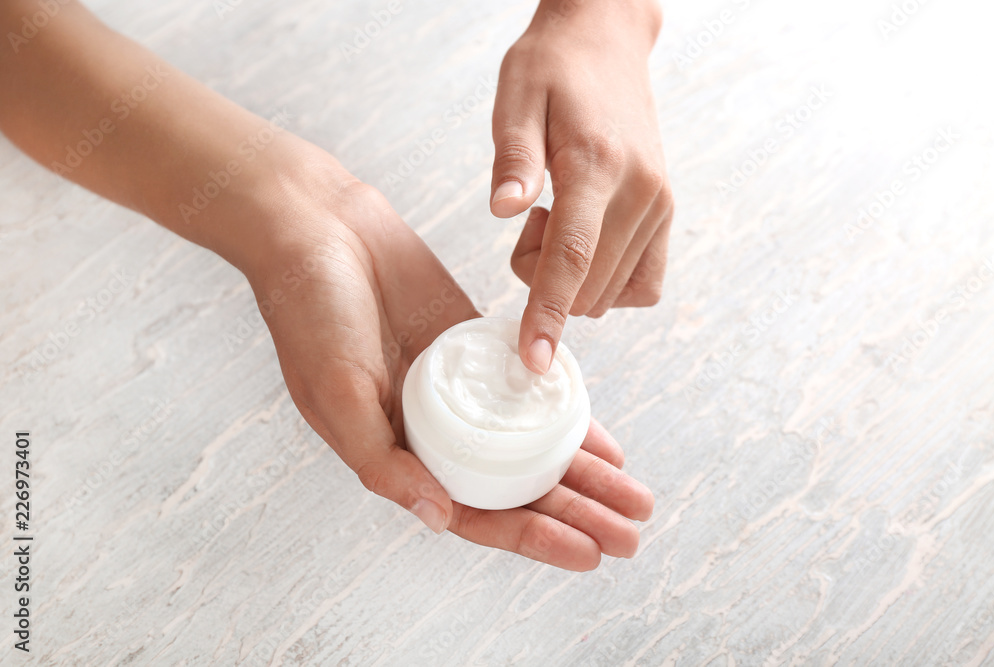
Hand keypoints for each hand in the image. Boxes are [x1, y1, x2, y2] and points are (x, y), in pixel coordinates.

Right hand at [247, 180, 653, 570]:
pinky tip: (604, 439)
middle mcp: (434, 432)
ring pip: (532, 445)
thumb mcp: (336, 392)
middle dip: (576, 513)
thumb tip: (440, 517)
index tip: (588, 553)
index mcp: (396, 454)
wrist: (317, 228)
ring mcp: (461, 390)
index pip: (475, 512)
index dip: (531, 536)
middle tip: (631, 535)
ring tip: (634, 497)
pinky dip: (566, 415)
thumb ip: (382, 460)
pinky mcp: (477, 347)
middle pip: (516, 487)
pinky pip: (531, 390)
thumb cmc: (309, 313)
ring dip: (582, 473)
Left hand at [490, 0, 673, 373]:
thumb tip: (504, 211)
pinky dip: (606, 284)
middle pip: (589, 286)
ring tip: (558, 218)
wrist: (606, 41)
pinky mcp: (666, 212)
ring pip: (614, 293)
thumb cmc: (552, 67)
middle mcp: (640, 192)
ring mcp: (660, 205)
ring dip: (573, 282)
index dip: (549, 314)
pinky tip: (584, 241)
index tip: (533, 359)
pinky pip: (643, 283)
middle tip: (531, 219)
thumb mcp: (516, 97)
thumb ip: (513, 158)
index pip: (572, 258)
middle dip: (544, 283)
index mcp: (597, 165)